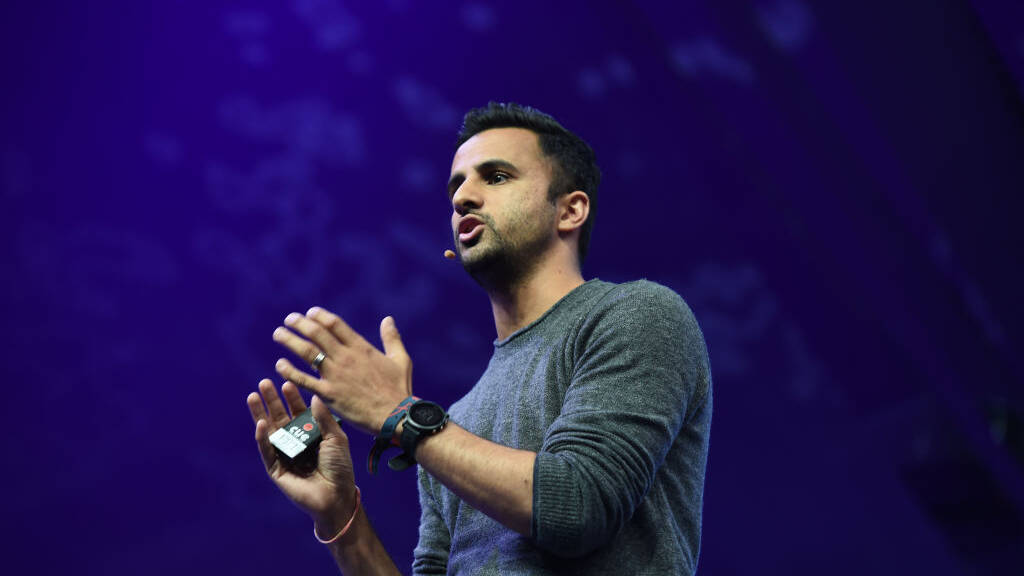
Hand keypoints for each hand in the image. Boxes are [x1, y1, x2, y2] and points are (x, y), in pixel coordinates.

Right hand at [247, 380, 357, 532]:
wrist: (336, 495)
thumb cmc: (340, 467)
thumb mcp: (336, 438)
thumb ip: (323, 418)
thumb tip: (313, 396)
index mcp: (311, 434)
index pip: (298, 412)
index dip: (292, 398)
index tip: (287, 382)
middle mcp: (296, 442)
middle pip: (280, 417)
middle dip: (272, 400)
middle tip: (264, 382)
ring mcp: (284, 455)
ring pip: (270, 431)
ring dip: (261, 414)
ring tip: (253, 396)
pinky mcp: (276, 469)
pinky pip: (267, 451)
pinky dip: (262, 438)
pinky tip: (260, 423)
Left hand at [271, 308, 412, 434]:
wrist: (395, 416)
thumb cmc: (399, 389)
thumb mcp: (401, 359)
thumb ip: (392, 338)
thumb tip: (388, 319)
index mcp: (361, 348)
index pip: (335, 324)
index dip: (320, 316)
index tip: (310, 313)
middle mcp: (345, 357)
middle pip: (317, 334)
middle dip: (300, 323)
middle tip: (289, 319)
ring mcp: (335, 375)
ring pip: (307, 352)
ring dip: (290, 341)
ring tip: (278, 334)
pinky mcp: (329, 394)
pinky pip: (304, 380)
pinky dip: (290, 371)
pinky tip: (279, 365)